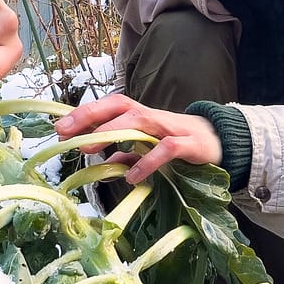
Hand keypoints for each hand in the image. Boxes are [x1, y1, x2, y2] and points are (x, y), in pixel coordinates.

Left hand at [55, 94, 221, 184]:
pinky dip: (148, 162)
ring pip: (140, 121)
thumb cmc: (181, 143)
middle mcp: (154, 116)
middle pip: (120, 105)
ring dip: (112, 132)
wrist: (223, 142)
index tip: (59, 127)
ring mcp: (172, 128)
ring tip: (87, 149)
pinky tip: (132, 177)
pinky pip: (167, 149)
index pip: (110, 105)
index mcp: (142, 116)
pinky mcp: (190, 144)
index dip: (85, 113)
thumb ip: (128, 155)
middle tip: (64, 132)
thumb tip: (104, 165)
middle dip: (90, 115)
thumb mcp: (150, 149)